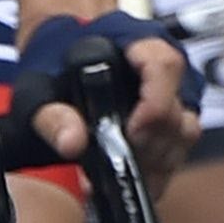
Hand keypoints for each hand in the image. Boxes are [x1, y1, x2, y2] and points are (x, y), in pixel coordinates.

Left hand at [4, 11, 202, 168]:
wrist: (59, 62)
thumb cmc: (53, 66)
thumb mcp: (39, 88)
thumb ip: (53, 116)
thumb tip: (72, 143)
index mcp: (137, 44)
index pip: (164, 67)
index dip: (154, 103)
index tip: (131, 132)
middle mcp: (164, 69)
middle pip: (177, 110)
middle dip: (149, 144)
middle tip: (117, 160)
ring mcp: (173, 96)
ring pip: (184, 134)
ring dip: (155, 161)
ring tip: (121, 171)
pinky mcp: (172, 123)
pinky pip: (178, 150)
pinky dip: (156, 169)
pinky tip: (129, 178)